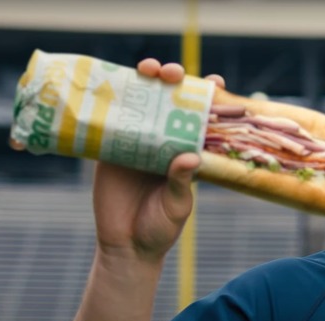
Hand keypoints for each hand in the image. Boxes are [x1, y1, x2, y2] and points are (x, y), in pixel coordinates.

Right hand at [91, 59, 223, 262]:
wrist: (125, 247)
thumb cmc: (160, 228)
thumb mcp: (176, 206)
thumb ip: (181, 182)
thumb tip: (189, 157)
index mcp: (187, 152)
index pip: (201, 119)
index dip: (208, 98)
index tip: (215, 83)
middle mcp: (164, 143)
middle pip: (169, 102)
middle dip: (172, 80)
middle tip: (171, 73)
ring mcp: (136, 143)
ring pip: (141, 103)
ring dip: (144, 81)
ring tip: (148, 69)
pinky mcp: (110, 150)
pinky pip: (110, 120)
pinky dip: (110, 102)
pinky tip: (111, 85)